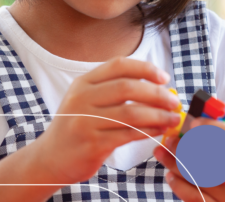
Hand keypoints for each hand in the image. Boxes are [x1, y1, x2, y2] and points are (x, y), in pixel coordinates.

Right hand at [32, 57, 183, 184]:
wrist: (50, 158)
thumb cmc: (77, 127)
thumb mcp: (86, 101)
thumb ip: (114, 91)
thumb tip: (157, 88)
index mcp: (83, 83)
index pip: (118, 66)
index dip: (145, 69)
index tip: (164, 78)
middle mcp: (82, 98)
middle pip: (128, 88)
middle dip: (157, 94)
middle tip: (174, 101)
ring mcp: (85, 121)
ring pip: (131, 113)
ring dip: (158, 115)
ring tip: (173, 118)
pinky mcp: (92, 143)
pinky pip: (128, 134)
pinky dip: (149, 131)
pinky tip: (159, 131)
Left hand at [153, 107, 224, 201]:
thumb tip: (215, 105)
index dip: (211, 128)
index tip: (191, 122)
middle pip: (211, 162)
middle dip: (183, 148)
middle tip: (169, 139)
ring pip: (198, 182)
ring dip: (175, 166)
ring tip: (163, 153)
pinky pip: (197, 200)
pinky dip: (180, 187)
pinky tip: (171, 175)